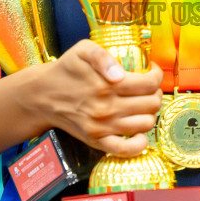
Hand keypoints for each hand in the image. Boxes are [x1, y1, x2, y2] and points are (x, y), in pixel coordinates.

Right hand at [27, 41, 162, 155]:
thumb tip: (120, 74)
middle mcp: (107, 109)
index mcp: (106, 85)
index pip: (149, 83)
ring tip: (143, 104)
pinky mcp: (97, 141)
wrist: (43, 95)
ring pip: (145, 124)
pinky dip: (140, 143)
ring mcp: (103, 128)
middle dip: (156, 92)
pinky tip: (139, 131)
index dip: (157, 75)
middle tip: (148, 87)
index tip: (151, 71)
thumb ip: (102, 56)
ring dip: (150, 113)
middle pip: (151, 104)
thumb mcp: (82, 50)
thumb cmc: (66, 70)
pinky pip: (126, 149)